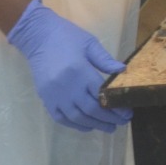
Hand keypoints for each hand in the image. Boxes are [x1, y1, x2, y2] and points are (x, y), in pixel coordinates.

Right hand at [7, 0, 131, 132]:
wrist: (38, 37)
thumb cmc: (67, 37)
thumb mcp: (90, 44)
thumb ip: (105, 60)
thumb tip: (123, 71)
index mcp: (79, 71)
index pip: (101, 94)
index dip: (115, 106)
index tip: (127, 112)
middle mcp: (66, 87)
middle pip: (90, 109)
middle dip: (107, 118)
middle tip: (122, 122)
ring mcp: (54, 95)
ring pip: (75, 116)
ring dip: (93, 124)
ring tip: (108, 127)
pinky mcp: (45, 98)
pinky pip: (60, 117)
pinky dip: (73, 124)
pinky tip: (86, 126)